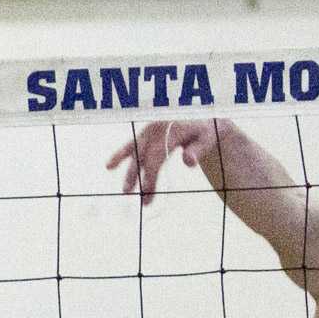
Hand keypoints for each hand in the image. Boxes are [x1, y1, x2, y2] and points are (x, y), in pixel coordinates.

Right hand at [106, 119, 221, 204]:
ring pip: (134, 152)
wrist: (203, 117)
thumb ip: (199, 149)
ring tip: (125, 190)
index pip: (156, 157)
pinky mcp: (145, 132)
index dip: (150, 176)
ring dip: (129, 171)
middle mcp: (156, 129)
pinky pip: (131, 144)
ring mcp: (149, 130)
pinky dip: (120, 155)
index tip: (148, 194)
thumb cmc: (206, 132)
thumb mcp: (209, 138)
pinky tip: (109, 166)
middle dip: (140, 179)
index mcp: (171, 130)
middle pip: (143, 156)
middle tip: (142, 200)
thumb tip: (188, 162)